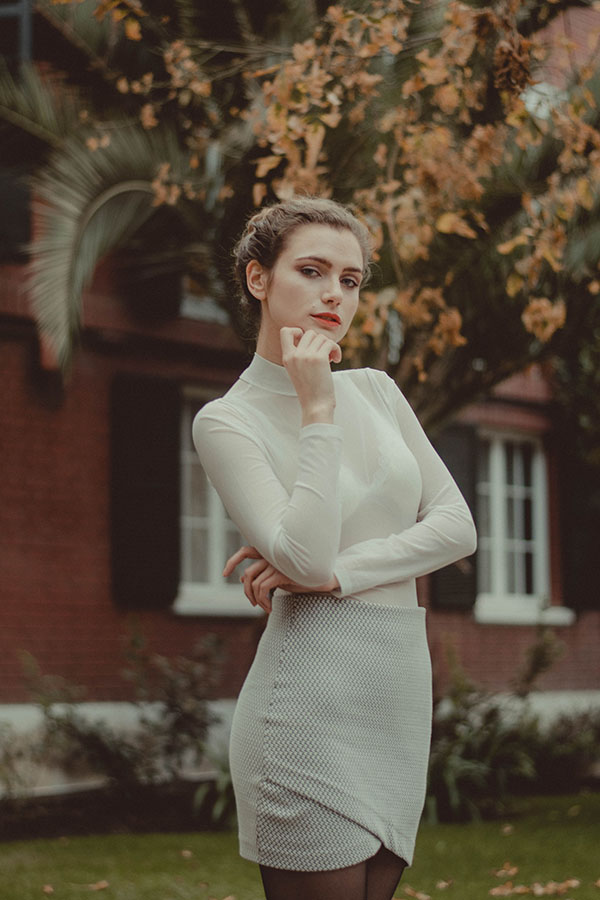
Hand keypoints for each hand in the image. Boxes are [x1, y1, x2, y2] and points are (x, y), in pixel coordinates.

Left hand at [224, 545, 339, 613]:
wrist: (324, 578)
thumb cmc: (303, 577)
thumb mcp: (280, 576)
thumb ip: (264, 575)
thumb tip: (244, 579)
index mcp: (270, 553)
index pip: (245, 551)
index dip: (232, 561)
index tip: (225, 574)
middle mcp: (271, 555)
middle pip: (247, 572)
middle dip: (245, 590)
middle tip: (252, 603)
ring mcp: (276, 563)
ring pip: (253, 583)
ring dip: (256, 599)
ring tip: (266, 607)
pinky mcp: (281, 572)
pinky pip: (262, 588)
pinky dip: (263, 601)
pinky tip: (270, 608)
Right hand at [280, 327, 340, 425]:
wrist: (316, 405)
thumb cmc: (310, 390)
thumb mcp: (298, 371)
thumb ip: (300, 355)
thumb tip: (314, 337)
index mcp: (287, 358)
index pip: (285, 331)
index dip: (298, 332)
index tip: (308, 344)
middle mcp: (295, 355)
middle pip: (310, 333)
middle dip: (319, 342)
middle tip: (323, 355)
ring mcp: (306, 356)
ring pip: (321, 337)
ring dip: (329, 346)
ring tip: (331, 359)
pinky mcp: (319, 358)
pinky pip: (331, 343)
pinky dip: (336, 350)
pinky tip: (336, 360)